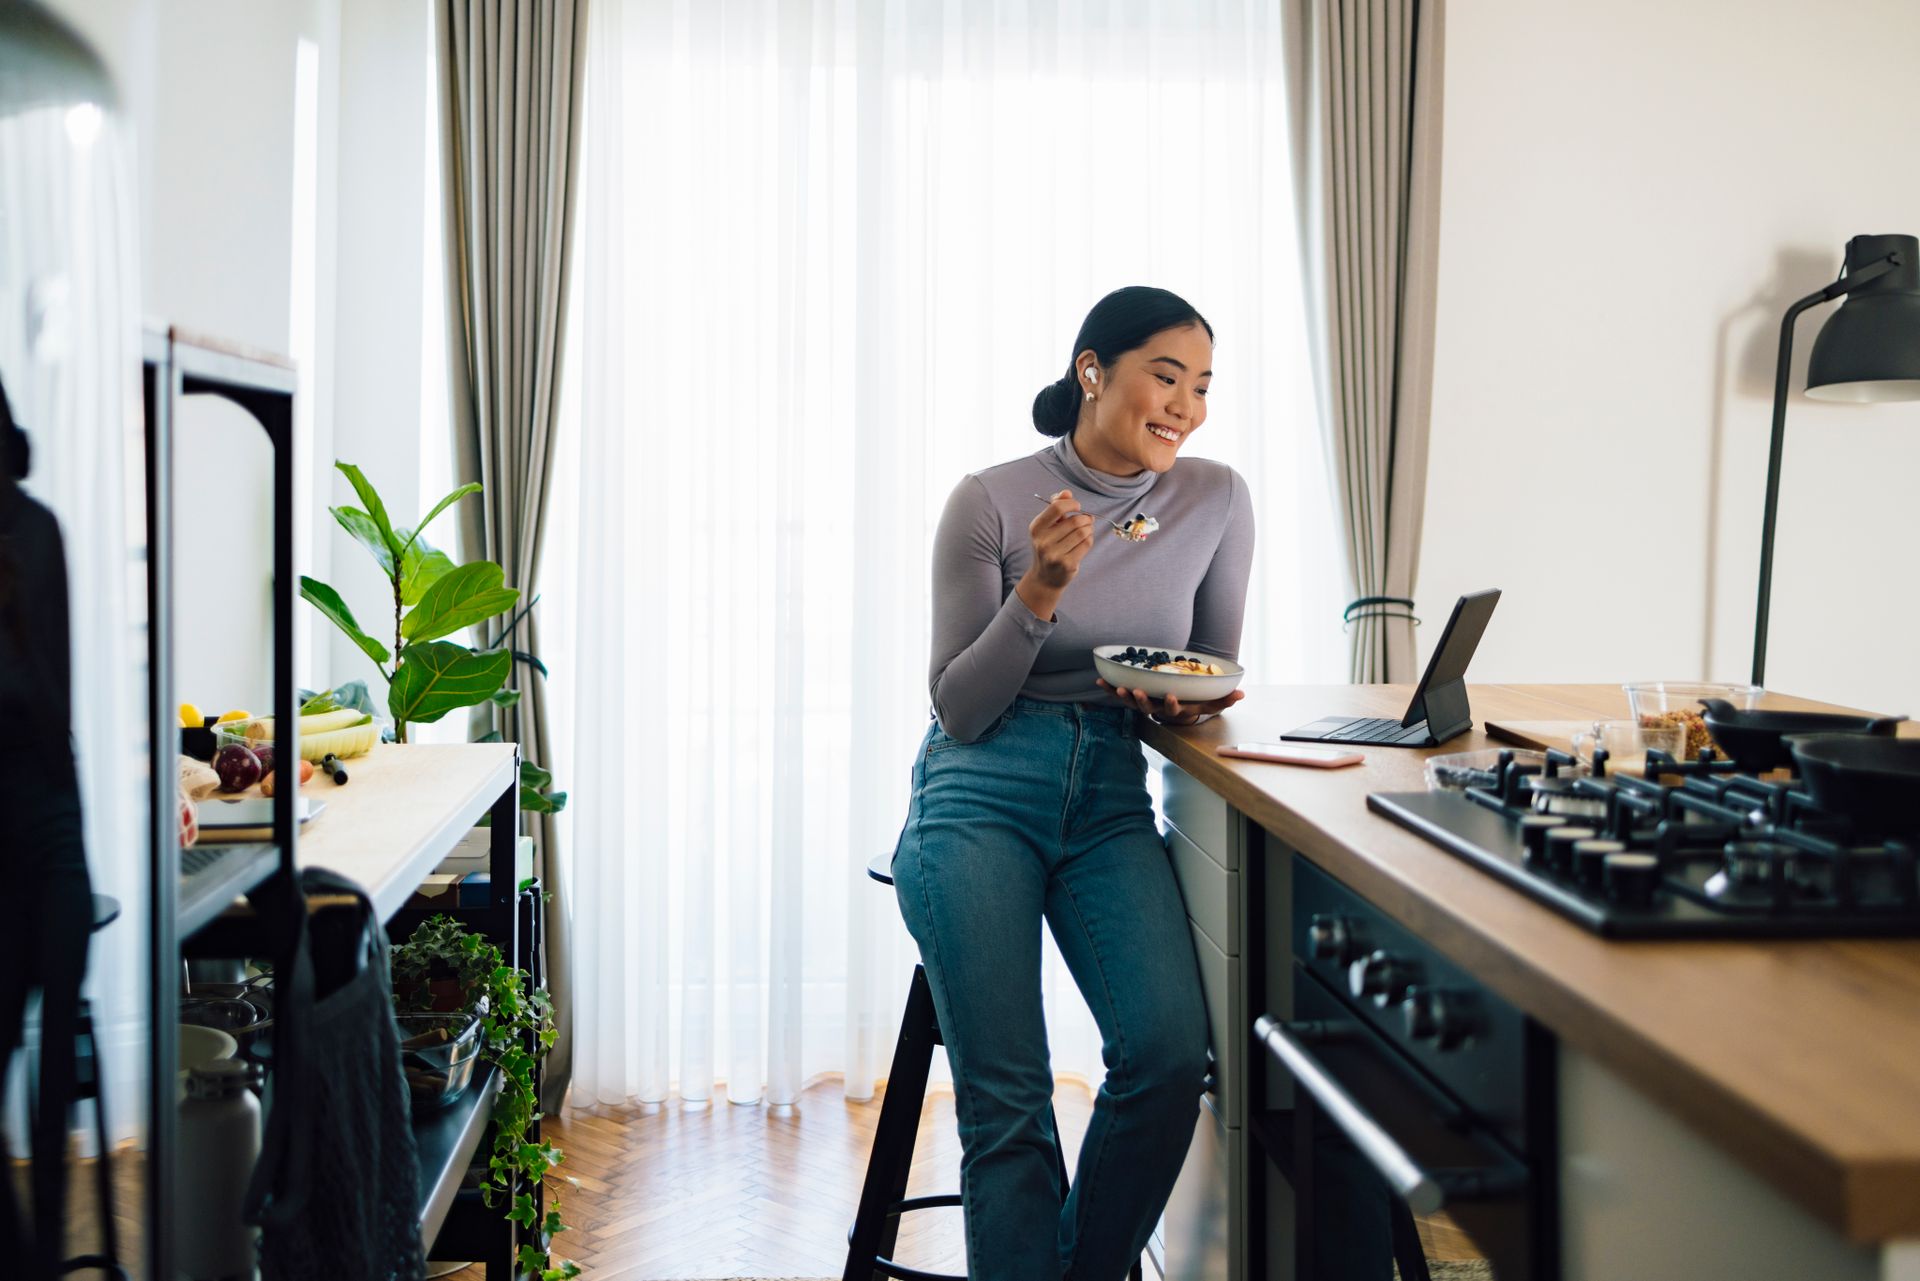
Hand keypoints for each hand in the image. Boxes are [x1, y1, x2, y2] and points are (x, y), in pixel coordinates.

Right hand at [1015, 489, 1094, 619]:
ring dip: (1089, 529)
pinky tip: (1085, 541)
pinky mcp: (1067, 564)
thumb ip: (1056, 506)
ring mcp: (1054, 554)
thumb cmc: (1049, 545)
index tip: (1077, 507)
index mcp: (1036, 528)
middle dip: (1085, 518)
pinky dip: (1089, 539)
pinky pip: (1086, 544)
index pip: (1057, 507)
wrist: (1045, 577)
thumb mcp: (1046, 526)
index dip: (1072, 504)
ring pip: (1083, 532)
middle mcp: (1042, 541)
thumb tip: (1066, 492)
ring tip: (1086, 530)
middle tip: (1087, 520)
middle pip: (1075, 521)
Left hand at [1097, 678, 1245, 725]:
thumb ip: (1224, 700)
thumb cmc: (1195, 704)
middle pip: (1147, 708)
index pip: (1173, 710)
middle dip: (1141, 700)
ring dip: (1123, 696)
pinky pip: (1120, 694)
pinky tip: (1100, 680)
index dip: (1171, 704)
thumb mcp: (1210, 703)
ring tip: (1117, 687)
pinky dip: (1110, 688)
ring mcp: (1144, 704)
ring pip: (1131, 703)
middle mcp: (1157, 710)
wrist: (1177, 711)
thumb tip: (1242, 694)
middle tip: (1136, 691)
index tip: (1171, 695)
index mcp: (1175, 710)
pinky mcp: (1134, 697)